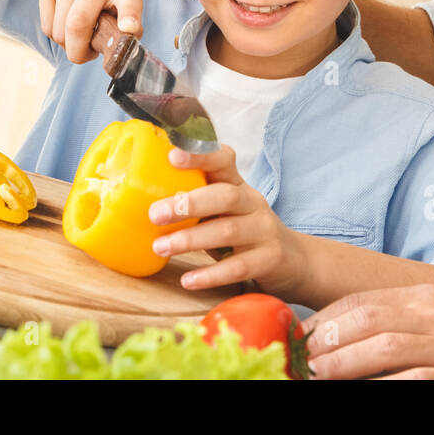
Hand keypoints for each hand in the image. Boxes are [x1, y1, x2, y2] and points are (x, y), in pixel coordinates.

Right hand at [38, 0, 142, 62]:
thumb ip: (128, 16)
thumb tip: (124, 46)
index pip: (129, 0)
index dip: (129, 17)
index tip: (130, 28)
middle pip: (78, 26)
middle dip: (79, 53)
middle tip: (86, 55)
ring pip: (59, 32)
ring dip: (67, 44)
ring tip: (77, 35)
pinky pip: (47, 27)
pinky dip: (56, 35)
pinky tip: (65, 24)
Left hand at [148, 145, 306, 293]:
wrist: (292, 260)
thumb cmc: (242, 230)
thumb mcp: (223, 208)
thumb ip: (194, 199)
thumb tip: (141, 196)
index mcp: (237, 184)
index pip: (223, 159)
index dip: (199, 155)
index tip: (172, 156)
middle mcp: (252, 202)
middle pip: (224, 196)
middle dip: (188, 203)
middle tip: (155, 214)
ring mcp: (263, 230)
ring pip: (228, 231)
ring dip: (191, 239)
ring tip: (161, 247)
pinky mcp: (269, 259)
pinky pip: (238, 266)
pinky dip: (211, 274)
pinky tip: (188, 279)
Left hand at [303, 285, 433, 378]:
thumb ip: (396, 323)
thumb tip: (338, 338)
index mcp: (427, 298)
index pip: (363, 300)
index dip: (326, 319)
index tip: (301, 337)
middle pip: (369, 320)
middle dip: (329, 341)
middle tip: (302, 360)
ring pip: (386, 350)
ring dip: (345, 365)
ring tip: (319, 375)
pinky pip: (415, 382)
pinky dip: (383, 387)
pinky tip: (364, 391)